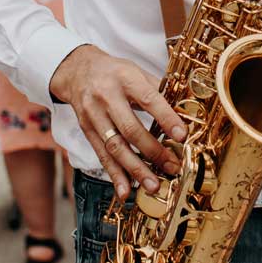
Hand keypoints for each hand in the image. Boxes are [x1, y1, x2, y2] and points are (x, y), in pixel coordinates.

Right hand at [49, 45, 186, 199]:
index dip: (166, 118)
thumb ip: (158, 90)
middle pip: (130, 128)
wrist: (78, 71)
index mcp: (125, 78)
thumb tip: (183, 112)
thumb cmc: (115, 72)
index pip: (148, 99)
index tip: (182, 136)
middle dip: (153, 151)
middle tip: (172, 166)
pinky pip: (101, 156)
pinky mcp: (87, 131)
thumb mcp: (136, 71)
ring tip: (153, 185)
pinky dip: (114, 175)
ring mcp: (94, 115)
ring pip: (115, 147)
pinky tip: (125, 191)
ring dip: (135, 169)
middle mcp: (107, 97)